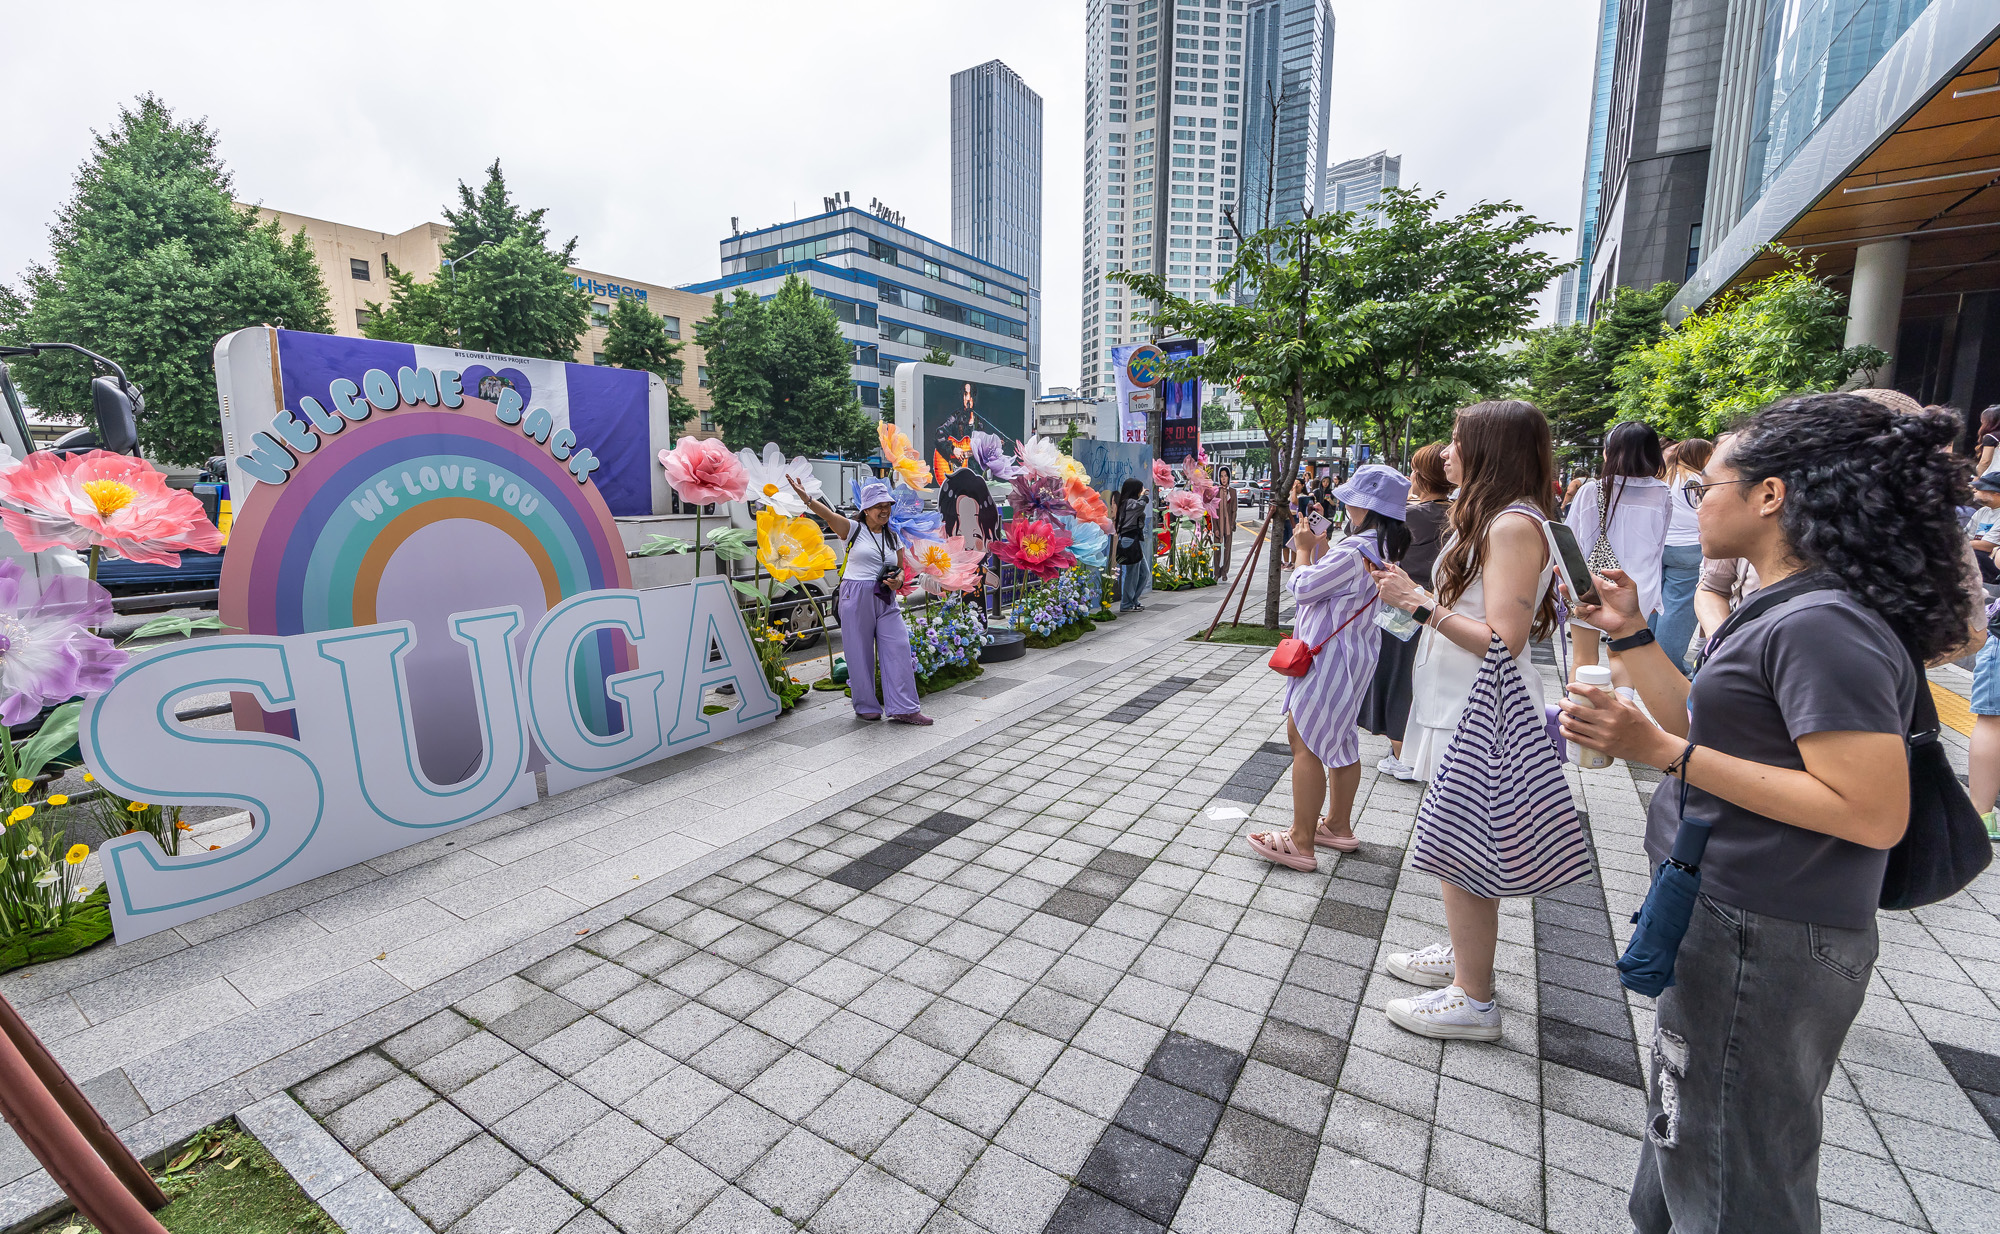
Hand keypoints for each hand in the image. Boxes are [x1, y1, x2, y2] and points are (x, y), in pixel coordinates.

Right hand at [786, 475, 816, 504]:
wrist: (803, 494)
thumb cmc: (801, 490)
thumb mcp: (800, 484)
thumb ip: (798, 481)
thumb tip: (797, 477)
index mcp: (794, 484)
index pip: (791, 480)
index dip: (789, 477)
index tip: (787, 474)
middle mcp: (794, 486)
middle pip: (790, 481)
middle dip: (788, 478)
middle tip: (786, 474)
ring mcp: (795, 487)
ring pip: (791, 483)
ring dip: (790, 481)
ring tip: (788, 478)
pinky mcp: (797, 489)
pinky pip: (794, 486)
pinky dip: (793, 484)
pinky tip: (792, 482)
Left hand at [1368, 562, 1427, 610]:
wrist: (1407, 599)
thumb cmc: (1405, 589)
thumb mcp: (1400, 577)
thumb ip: (1392, 572)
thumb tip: (1390, 567)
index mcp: (1390, 576)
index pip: (1379, 572)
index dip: (1375, 572)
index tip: (1373, 573)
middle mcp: (1385, 581)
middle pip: (1379, 580)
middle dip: (1382, 582)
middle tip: (1388, 586)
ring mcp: (1382, 589)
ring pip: (1379, 587)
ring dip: (1383, 588)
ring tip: (1391, 591)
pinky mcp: (1381, 595)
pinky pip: (1381, 593)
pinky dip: (1384, 594)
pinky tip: (1390, 594)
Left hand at [1558, 683, 1679, 765]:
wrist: (1649, 746)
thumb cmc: (1640, 725)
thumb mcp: (1630, 706)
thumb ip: (1615, 697)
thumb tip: (1602, 688)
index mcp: (1615, 708)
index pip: (1592, 692)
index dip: (1577, 687)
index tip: (1570, 686)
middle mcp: (1607, 720)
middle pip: (1576, 709)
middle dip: (1564, 703)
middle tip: (1562, 701)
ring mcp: (1603, 735)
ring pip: (1574, 725)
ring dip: (1563, 718)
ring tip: (1562, 715)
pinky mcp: (1601, 747)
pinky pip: (1578, 739)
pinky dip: (1567, 733)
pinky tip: (1564, 728)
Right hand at [1565, 566, 1646, 637]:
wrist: (1629, 621)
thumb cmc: (1628, 604)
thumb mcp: (1628, 585)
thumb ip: (1619, 574)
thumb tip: (1604, 570)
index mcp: (1597, 585)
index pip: (1584, 574)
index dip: (1575, 569)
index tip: (1568, 562)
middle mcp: (1590, 594)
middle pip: (1574, 584)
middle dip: (1564, 577)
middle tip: (1558, 570)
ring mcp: (1587, 604)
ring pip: (1572, 597)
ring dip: (1567, 592)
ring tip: (1564, 587)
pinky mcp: (1586, 614)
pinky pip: (1579, 610)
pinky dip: (1584, 608)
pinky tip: (1592, 607)